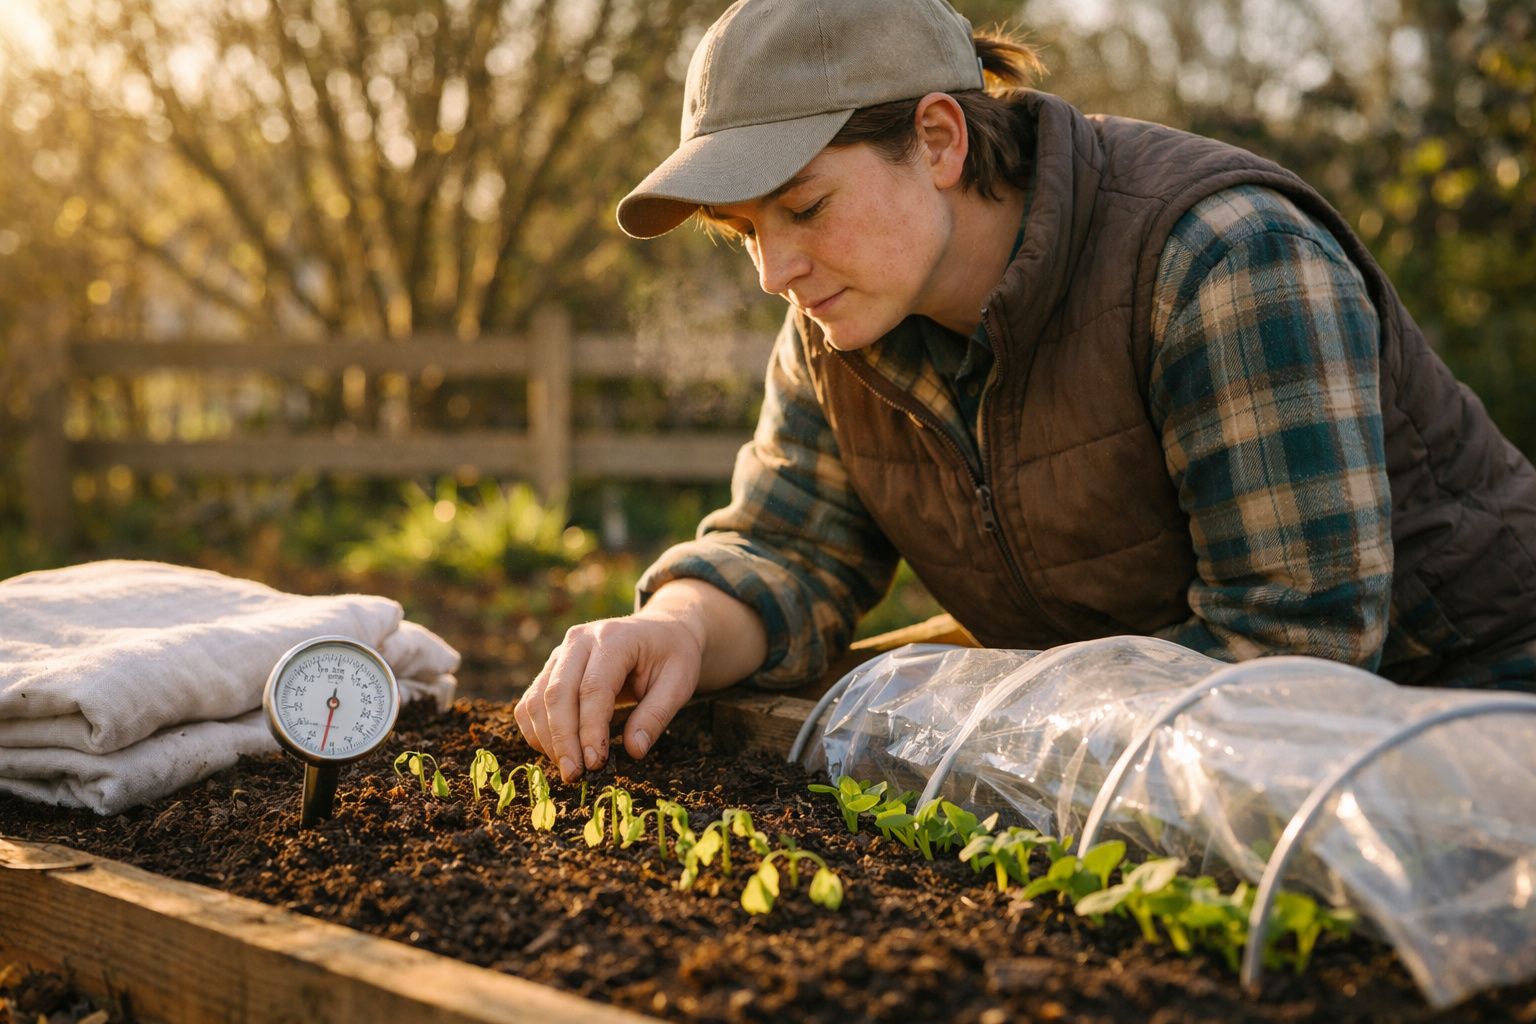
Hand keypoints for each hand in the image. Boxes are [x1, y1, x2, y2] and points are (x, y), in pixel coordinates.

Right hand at [514, 611, 703, 782]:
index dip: (590, 729)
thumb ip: (657, 715)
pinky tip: (558, 753)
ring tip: (570, 770)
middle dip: (563, 740)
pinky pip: (531, 702)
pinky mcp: (551, 668)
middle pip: (558, 693)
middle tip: (575, 775)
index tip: (596, 763)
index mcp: (614, 638)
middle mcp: (580, 640)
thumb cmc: (672, 657)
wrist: (660, 631)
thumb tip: (634, 751)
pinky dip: (537, 731)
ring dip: (548, 740)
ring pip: (538, 699)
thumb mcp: (680, 683)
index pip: (592, 688)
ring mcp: (561, 652)